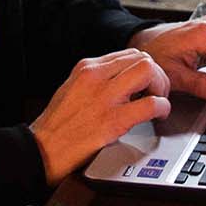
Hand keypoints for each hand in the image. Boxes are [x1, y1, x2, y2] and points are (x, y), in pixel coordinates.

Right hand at [28, 49, 170, 185]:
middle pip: (142, 58)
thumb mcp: (73, 88)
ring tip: (157, 100)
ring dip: (161, 86)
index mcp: (86, 68)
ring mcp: (105, 97)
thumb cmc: (57, 125)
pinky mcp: (113, 120)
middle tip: (156, 92)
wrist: (42, 151)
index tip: (146, 83)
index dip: (144, 68)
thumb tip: (122, 78)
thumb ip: (97, 80)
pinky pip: (151, 104)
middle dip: (156, 75)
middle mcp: (96, 76)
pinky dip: (163, 108)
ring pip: (148, 71)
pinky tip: (159, 115)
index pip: (128, 54)